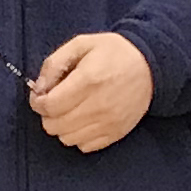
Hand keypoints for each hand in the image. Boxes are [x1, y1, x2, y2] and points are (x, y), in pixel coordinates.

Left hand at [28, 30, 154, 153]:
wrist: (152, 66)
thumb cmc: (114, 53)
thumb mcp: (81, 44)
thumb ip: (54, 64)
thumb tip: (38, 87)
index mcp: (88, 81)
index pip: (50, 106)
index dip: (38, 102)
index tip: (41, 95)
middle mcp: (99, 106)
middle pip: (54, 126)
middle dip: (48, 114)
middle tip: (55, 101)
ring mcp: (109, 123)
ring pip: (67, 139)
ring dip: (61, 126)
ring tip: (70, 110)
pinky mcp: (117, 133)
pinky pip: (85, 146)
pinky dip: (78, 136)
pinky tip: (83, 120)